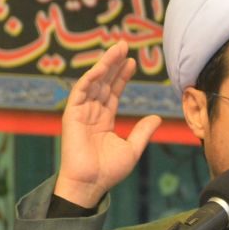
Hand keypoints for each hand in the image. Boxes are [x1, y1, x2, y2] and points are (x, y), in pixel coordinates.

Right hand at [55, 40, 160, 207]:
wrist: (90, 184)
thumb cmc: (108, 171)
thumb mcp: (132, 149)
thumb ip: (143, 132)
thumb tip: (157, 117)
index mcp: (104, 121)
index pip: (113, 93)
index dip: (122, 77)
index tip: (132, 62)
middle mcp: (91, 113)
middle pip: (104, 83)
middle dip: (114, 64)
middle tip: (125, 45)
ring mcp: (80, 113)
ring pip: (93, 83)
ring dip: (104, 65)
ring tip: (117, 49)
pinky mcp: (71, 115)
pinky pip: (80, 91)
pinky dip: (90, 78)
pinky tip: (101, 67)